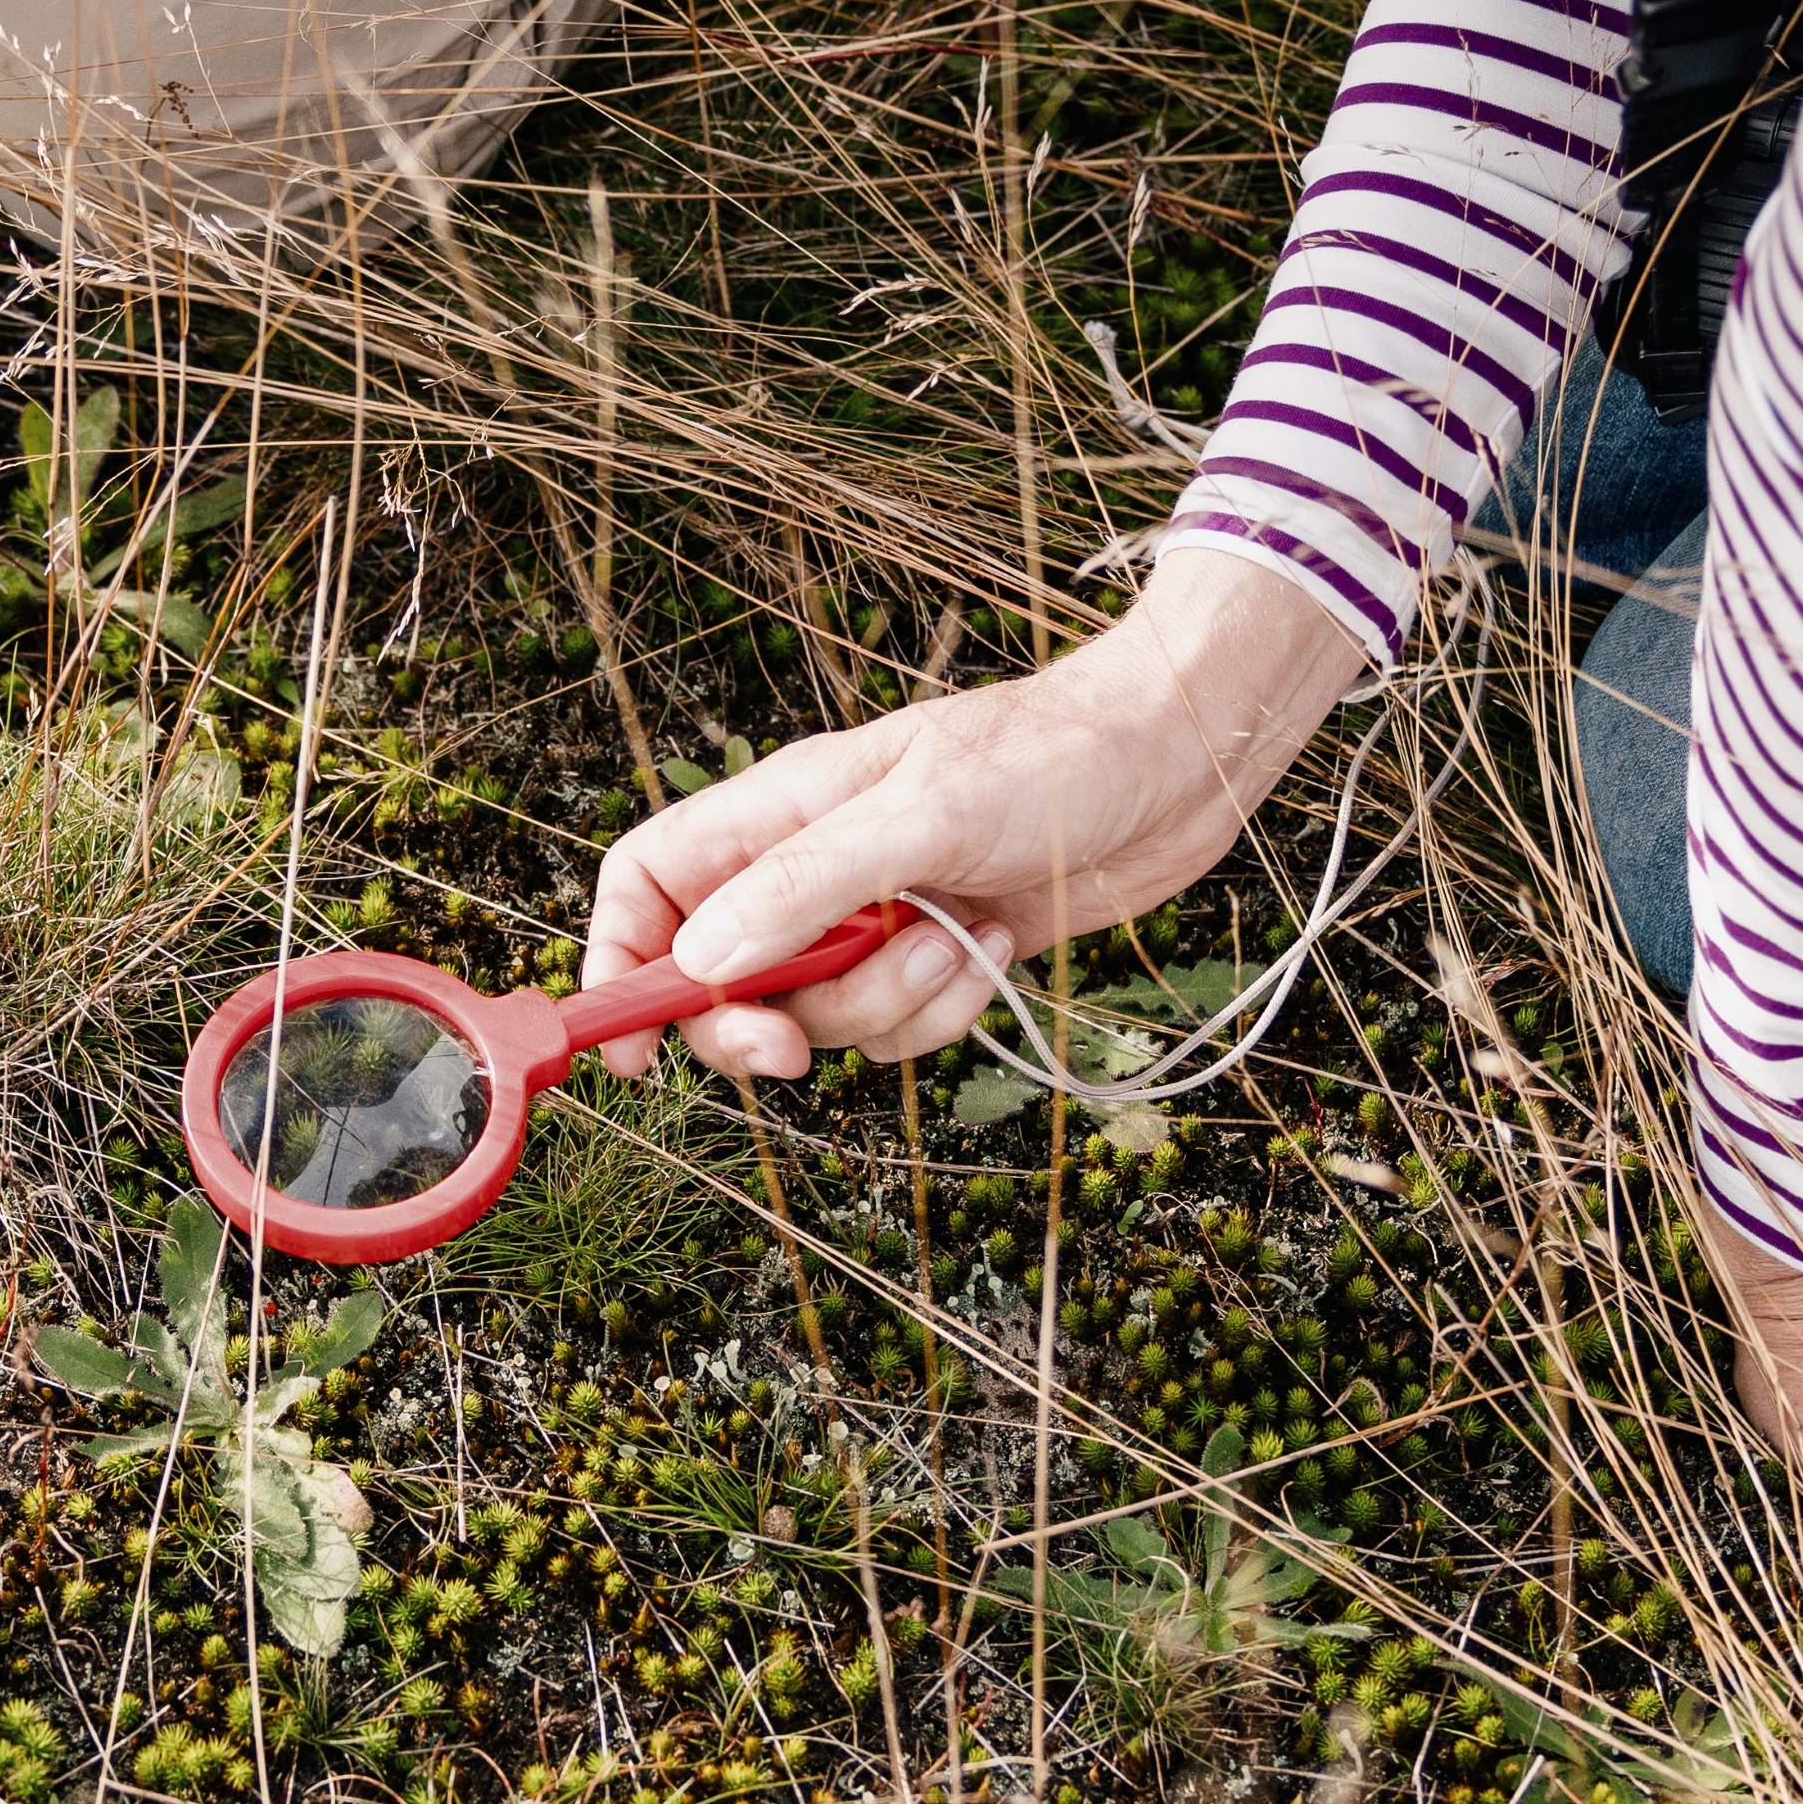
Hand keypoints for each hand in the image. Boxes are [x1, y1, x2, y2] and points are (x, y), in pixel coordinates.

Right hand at [579, 556, 1373, 1081]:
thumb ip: (804, 886)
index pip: (650, 884)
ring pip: (822, 1015)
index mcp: (780, 811)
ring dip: (886, 1005)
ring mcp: (879, 916)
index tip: (632, 1049)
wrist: (1180, 764)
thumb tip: (700, 958)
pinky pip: (899, 1028)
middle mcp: (815, 868)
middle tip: (798, 1048)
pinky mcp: (942, 955)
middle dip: (757, 1024)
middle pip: (722, 978)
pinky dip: (943, 1010)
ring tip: (958, 937)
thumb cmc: (1053, 755)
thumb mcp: (920, 814)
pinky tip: (995, 947)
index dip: (622, 964)